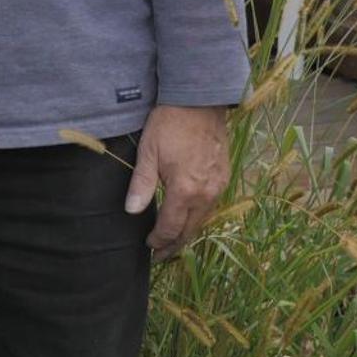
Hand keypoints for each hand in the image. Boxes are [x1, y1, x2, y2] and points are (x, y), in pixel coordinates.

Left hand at [125, 104, 230, 262]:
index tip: (148, 246)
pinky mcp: (224, 178)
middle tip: (160, 255)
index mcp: (185, 190)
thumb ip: (141, 184)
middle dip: (174, 245)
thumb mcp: (148, 152)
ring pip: (202, 220)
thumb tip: (132, 211)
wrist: (198, 101)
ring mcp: (218, 186)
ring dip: (187, 232)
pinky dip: (198, 217)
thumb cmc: (169, 124)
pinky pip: (211, 206)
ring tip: (172, 241)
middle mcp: (206, 194)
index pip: (170, 227)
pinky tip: (187, 218)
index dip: (158, 241)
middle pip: (189, 231)